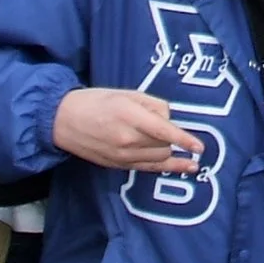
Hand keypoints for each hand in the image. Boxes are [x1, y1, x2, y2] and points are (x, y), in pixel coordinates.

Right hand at [51, 88, 206, 173]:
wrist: (63, 120)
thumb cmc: (96, 101)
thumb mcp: (127, 94)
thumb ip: (153, 104)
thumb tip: (170, 119)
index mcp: (129, 116)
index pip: (163, 131)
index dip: (184, 139)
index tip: (200, 147)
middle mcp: (126, 140)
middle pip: (163, 145)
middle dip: (173, 138)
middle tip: (168, 127)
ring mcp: (122, 156)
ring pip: (158, 158)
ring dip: (170, 152)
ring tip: (183, 151)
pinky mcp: (118, 165)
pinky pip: (147, 168)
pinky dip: (166, 167)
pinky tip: (182, 167)